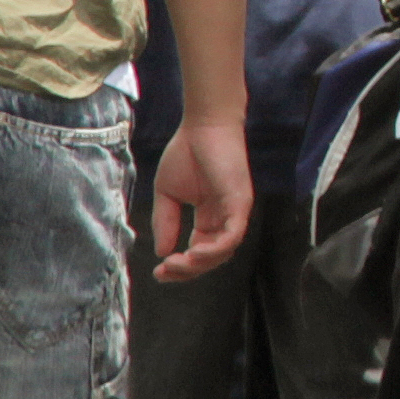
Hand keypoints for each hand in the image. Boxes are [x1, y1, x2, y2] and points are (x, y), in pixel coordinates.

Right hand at [150, 119, 252, 281]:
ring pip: (224, 251)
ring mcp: (235, 211)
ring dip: (199, 263)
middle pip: (213, 257)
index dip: (181, 266)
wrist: (203, 126)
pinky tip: (194, 252)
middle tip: (165, 272)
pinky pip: (233, 234)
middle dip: (188, 270)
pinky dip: (216, 248)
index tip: (158, 272)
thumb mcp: (168, 194)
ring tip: (176, 264)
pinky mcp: (241, 202)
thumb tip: (162, 251)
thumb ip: (166, 222)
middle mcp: (225, 217)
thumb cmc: (187, 153)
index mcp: (209, 217)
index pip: (199, 251)